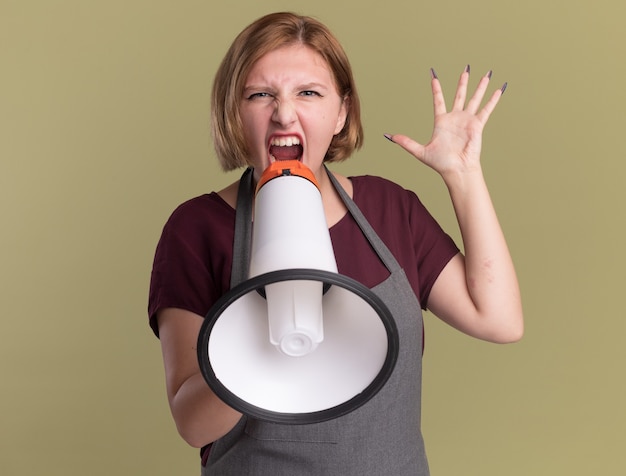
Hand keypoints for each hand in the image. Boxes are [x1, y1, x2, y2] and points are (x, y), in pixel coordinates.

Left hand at [385, 66, 505, 178]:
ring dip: (480, 87)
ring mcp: (467, 121)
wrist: (456, 169)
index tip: (434, 77)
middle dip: (463, 82)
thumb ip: (406, 142)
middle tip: (466, 69)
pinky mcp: (477, 125)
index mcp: (442, 122)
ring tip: (486, 74)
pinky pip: (486, 110)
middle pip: (459, 95)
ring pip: (474, 99)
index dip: (436, 88)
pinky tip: (499, 89)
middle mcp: (455, 119)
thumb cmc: (440, 162)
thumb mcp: (420, 151)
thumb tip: (389, 136)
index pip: (438, 101)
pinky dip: (493, 100)